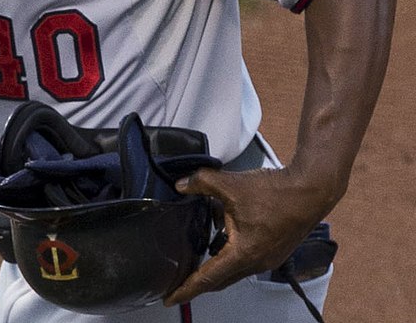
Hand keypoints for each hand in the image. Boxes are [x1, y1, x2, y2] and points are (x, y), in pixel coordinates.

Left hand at [164, 165, 329, 305]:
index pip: (208, 278)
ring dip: (218, 262)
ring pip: (235, 268)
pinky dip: (233, 251)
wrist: (310, 190)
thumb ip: (202, 183)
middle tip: (181, 281)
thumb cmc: (277, 193)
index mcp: (243, 254)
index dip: (186, 289)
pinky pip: (248, 259)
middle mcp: (256, 263)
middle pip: (221, 278)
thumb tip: (183, 185)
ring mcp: (268, 259)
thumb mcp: (232, 184)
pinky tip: (227, 231)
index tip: (171, 298)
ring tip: (201, 251)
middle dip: (200, 281)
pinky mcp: (275, 250)